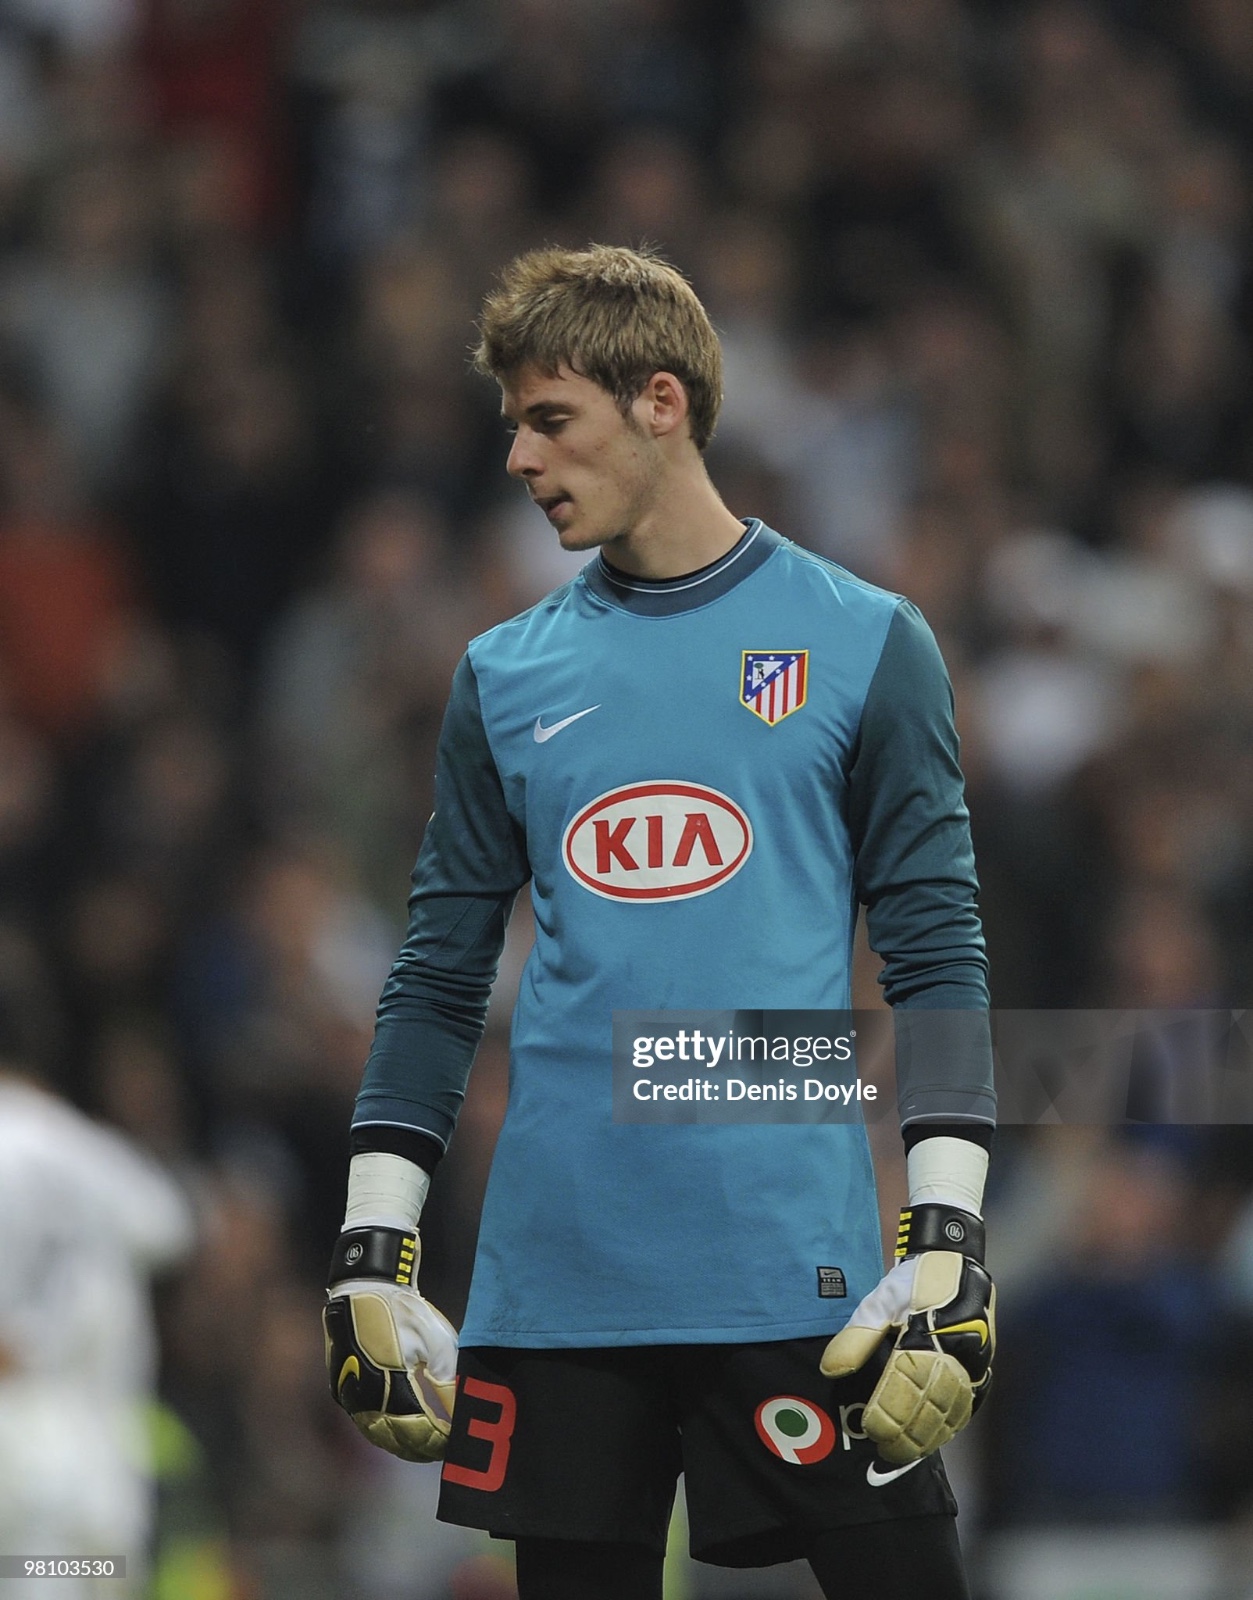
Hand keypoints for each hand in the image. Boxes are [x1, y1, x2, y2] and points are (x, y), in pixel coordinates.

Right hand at [323, 1227, 457, 1461]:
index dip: (440, 1440)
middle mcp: (365, 1398)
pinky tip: (400, 1433)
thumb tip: (459, 1413)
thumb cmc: (404, 1312)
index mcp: (391, 1386)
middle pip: (397, 1439)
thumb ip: (447, 1383)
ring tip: (425, 1447)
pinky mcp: (342, 1391)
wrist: (364, 1289)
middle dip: (423, 1447)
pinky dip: (384, 1431)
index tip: (457, 1442)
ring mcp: (350, 1397)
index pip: (420, 1429)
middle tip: (444, 1449)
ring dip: (402, 1444)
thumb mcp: (438, 1343)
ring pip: (378, 1435)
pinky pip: (365, 1422)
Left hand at [819, 1206, 993, 1463]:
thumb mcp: (880, 1299)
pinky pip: (968, 1403)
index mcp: (927, 1336)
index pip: (905, 1386)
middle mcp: (954, 1354)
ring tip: (904, 1452)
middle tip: (883, 1451)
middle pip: (929, 1405)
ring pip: (950, 1410)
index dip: (889, 1412)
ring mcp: (974, 1363)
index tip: (870, 1430)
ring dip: (928, 1435)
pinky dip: (950, 1424)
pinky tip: (934, 1437)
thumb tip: (832, 1369)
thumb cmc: (913, 1280)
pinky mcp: (983, 1366)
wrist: (957, 1262)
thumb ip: (858, 1336)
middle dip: (906, 1433)